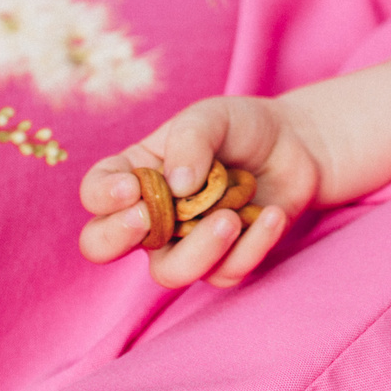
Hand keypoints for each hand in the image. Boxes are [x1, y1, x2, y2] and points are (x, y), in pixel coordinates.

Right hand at [78, 94, 324, 288]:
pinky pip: (224, 273)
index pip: (96, 192)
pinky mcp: (223, 261)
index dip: (101, 197)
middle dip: (116, 238)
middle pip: (103, 246)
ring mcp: (185, 242)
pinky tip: (272, 215)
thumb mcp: (213, 116)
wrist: (295, 146)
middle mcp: (151, 215)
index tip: (131, 188)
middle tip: (147, 217)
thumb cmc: (241, 127)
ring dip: (198, 250)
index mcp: (136, 173)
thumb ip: (190, 141)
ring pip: (169, 272)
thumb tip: (177, 186)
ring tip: (231, 219)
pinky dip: (251, 246)